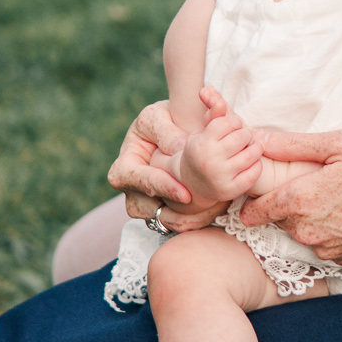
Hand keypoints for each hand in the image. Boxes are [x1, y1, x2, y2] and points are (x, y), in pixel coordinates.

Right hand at [107, 102, 220, 234]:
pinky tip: (217, 209)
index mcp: (123, 170)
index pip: (143, 182)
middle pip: (154, 211)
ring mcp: (145, 207)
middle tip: (212, 207)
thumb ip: (165, 131)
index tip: (187, 196)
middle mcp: (131, 193)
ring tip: (219, 208)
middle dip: (183, 212)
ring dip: (194, 218)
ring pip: (168, 222)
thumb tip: (180, 148)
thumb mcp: (157, 117)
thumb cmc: (158, 122)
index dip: (165, 188)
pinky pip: (178, 223)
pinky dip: (197, 219)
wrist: (167, 133)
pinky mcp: (162, 213)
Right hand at [178, 86, 263, 203]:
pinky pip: (256, 171)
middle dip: (244, 134)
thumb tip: (209, 89)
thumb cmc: (200, 151)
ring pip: (253, 153)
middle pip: (243, 136)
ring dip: (254, 148)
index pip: (228, 122)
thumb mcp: (201, 131)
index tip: (231, 127)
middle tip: (241, 138)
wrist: (192, 185)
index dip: (233, 122)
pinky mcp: (232, 191)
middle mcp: (209, 161)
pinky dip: (256, 164)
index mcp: (200, 144)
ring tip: (248, 148)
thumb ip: (211, 111)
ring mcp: (221, 178)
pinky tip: (249, 163)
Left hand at [240, 130, 341, 264]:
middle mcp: (311, 232)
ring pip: (305, 235)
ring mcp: (331, 249)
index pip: (256, 211)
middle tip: (308, 183)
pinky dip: (333, 232)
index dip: (251, 201)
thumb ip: (295, 144)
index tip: (254, 192)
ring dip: (311, 219)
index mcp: (302, 201)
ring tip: (337, 196)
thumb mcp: (341, 143)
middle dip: (286, 205)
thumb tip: (259, 140)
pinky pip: (329, 246)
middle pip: (281, 221)